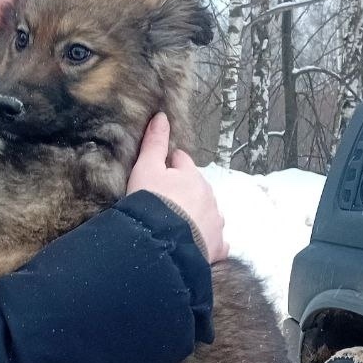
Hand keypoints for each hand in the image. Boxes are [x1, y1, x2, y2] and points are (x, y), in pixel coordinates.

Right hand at [127, 113, 228, 262]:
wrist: (160, 244)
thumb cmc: (150, 203)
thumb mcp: (145, 169)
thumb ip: (154, 143)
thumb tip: (162, 116)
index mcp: (191, 175)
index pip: (181, 162)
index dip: (168, 166)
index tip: (157, 175)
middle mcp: (208, 196)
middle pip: (196, 187)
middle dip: (184, 191)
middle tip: (164, 204)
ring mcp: (215, 222)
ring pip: (209, 212)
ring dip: (197, 215)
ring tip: (178, 225)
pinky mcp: (216, 246)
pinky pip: (217, 241)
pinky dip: (209, 240)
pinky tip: (197, 244)